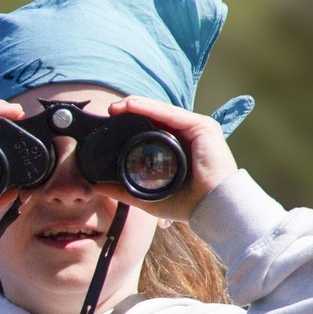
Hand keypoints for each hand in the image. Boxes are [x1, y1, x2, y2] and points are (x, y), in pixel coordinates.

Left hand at [102, 95, 238, 223]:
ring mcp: (197, 129)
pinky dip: (151, 109)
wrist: (215, 208)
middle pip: (157, 116)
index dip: (133, 122)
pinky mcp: (202, 127)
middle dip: (133, 110)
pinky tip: (134, 105)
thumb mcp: (148, 196)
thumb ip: (124, 191)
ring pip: (162, 111)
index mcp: (180, 147)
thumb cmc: (189, 204)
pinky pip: (172, 114)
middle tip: (111, 110)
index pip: (154, 128)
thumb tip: (97, 186)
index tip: (111, 122)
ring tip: (118, 105)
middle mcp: (188, 135)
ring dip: (138, 105)